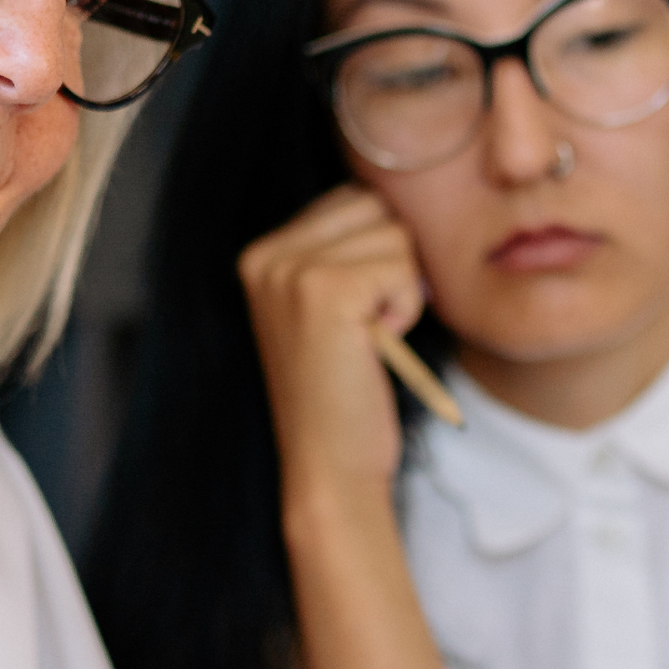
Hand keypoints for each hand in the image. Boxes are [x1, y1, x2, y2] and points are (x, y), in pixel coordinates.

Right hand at [237, 184, 425, 494]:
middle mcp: (266, 254)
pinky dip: (406, 309)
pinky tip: (377, 346)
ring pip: (395, 234)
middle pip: (375, 206)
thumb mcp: (328, 312)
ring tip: (368, 339)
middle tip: (366, 329)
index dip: (378, 255)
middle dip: (392, 265)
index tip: (357, 316)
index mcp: (261, 253)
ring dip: (401, 290)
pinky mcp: (325, 291)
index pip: (352, 200)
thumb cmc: (342, 398)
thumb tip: (389, 202)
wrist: (330, 469)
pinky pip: (403, 268)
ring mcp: (291, 270)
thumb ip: (341, 253)